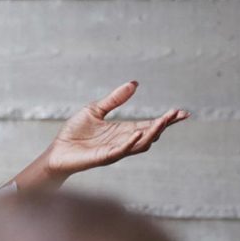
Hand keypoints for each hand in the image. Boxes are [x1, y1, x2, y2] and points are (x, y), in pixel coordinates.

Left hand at [46, 81, 188, 176]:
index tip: (181, 113)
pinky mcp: (104, 157)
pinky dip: (130, 143)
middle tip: (177, 114)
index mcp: (124, 130)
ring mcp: (116, 150)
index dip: (166, 119)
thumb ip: (115, 99)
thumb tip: (134, 84)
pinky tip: (137, 134)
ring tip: (163, 122)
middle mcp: (124, 142)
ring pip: (140, 144)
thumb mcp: (96, 109)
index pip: (150, 125)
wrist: (57, 151)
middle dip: (164, 125)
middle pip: (150, 134)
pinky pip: (121, 151)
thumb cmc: (75, 132)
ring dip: (152, 133)